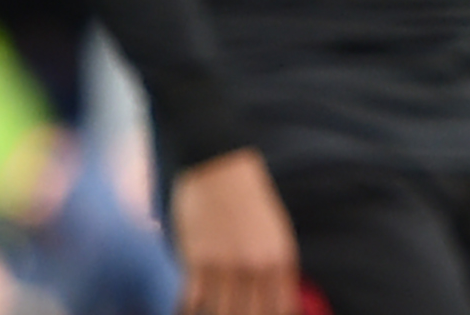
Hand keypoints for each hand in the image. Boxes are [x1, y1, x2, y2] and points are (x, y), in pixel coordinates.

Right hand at [168, 148, 297, 314]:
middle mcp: (257, 266)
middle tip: (233, 314)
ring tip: (214, 311)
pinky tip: (189, 310)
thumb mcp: (275, 234)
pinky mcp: (197, 261)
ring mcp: (226, 265)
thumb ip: (276, 271)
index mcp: (280, 259)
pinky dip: (189, 311)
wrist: (219, 169)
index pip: (281, 309)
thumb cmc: (249, 203)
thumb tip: (278, 304)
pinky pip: (191, 303)